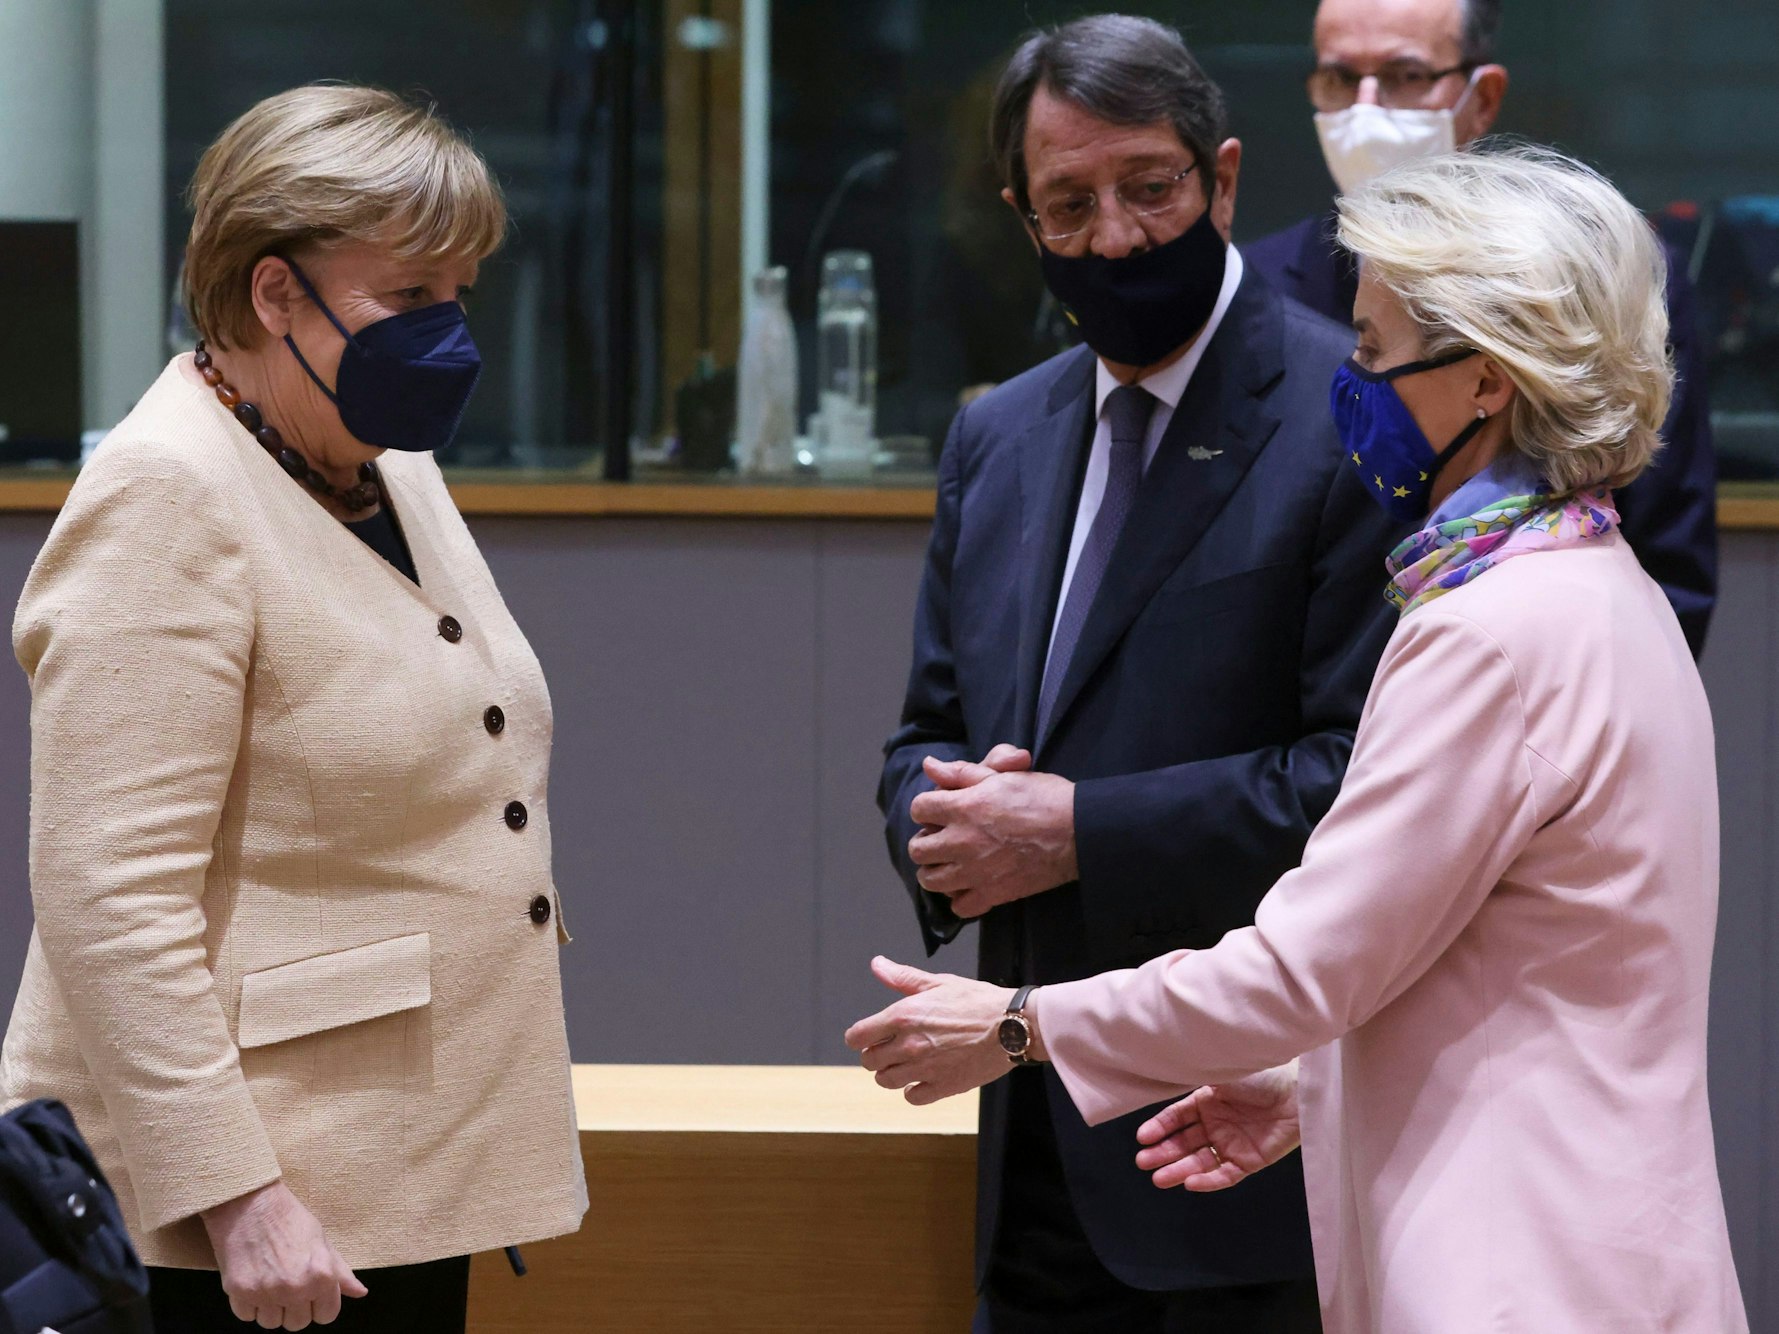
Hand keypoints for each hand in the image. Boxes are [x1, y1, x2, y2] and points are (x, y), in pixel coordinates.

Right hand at [201, 1181, 366, 1328]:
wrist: (249, 1203)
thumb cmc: (288, 1218)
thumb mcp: (322, 1240)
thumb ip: (340, 1271)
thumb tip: (359, 1292)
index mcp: (321, 1275)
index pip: (327, 1315)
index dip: (320, 1306)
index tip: (312, 1296)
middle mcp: (295, 1288)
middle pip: (298, 1323)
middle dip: (295, 1309)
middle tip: (288, 1285)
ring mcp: (266, 1292)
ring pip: (271, 1323)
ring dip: (271, 1308)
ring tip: (269, 1282)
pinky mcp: (239, 1292)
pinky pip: (247, 1316)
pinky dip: (248, 1304)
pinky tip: (253, 1281)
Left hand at [844, 957, 1017, 1104]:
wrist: (1012, 1026)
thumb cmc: (978, 1001)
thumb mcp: (938, 982)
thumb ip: (903, 978)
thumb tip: (877, 965)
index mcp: (903, 1016)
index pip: (858, 1037)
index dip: (859, 1037)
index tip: (868, 1036)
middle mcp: (908, 1045)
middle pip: (869, 1061)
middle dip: (875, 1054)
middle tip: (891, 1048)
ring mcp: (924, 1069)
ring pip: (886, 1081)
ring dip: (891, 1072)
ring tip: (906, 1063)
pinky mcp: (942, 1087)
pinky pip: (912, 1097)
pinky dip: (913, 1090)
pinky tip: (923, 1078)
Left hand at [908, 745, 1076, 917]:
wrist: (1078, 831)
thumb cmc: (1043, 796)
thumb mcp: (1002, 776)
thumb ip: (961, 773)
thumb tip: (929, 765)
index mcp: (963, 808)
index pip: (919, 809)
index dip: (928, 806)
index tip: (941, 809)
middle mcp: (961, 841)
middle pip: (918, 849)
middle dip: (926, 840)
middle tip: (944, 837)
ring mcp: (975, 872)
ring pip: (930, 880)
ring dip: (936, 870)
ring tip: (952, 862)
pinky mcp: (992, 894)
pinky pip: (959, 906)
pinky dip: (961, 897)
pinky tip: (971, 884)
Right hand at [1133, 1063, 1300, 1192]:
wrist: (1297, 1094)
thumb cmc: (1261, 1076)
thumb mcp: (1221, 1074)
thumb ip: (1193, 1080)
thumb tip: (1163, 1075)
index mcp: (1207, 1100)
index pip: (1176, 1117)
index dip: (1159, 1128)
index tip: (1142, 1138)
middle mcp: (1217, 1123)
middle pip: (1184, 1142)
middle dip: (1163, 1153)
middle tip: (1144, 1162)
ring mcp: (1232, 1143)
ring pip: (1199, 1161)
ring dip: (1179, 1169)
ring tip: (1159, 1178)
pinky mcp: (1249, 1161)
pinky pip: (1224, 1174)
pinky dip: (1208, 1181)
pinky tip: (1190, 1183)